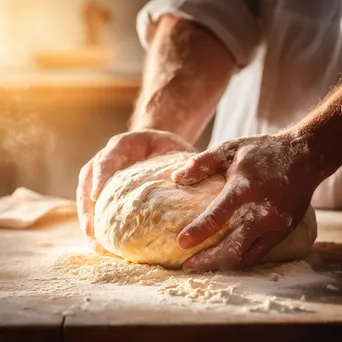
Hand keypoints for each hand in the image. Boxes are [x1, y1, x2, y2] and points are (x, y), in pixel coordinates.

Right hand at [77, 129, 194, 250]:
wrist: (157, 145)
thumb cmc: (166, 147)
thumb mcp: (175, 148)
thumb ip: (182, 162)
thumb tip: (191, 185)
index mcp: (123, 145)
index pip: (107, 158)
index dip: (100, 176)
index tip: (97, 196)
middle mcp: (108, 158)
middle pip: (88, 179)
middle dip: (87, 206)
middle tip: (91, 232)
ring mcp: (103, 173)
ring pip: (86, 193)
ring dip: (88, 219)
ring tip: (95, 245)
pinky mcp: (106, 188)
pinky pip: (95, 204)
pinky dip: (97, 222)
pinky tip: (103, 243)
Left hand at [172, 132, 316, 270]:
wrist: (303, 157)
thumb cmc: (262, 151)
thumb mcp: (231, 148)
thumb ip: (203, 162)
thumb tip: (176, 177)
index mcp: (246, 186)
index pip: (219, 214)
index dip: (199, 230)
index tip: (181, 243)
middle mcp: (263, 210)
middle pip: (233, 245)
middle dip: (208, 259)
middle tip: (187, 265)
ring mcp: (276, 224)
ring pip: (246, 255)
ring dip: (222, 264)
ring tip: (202, 266)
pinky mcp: (284, 231)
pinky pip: (259, 253)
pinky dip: (241, 259)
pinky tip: (226, 259)